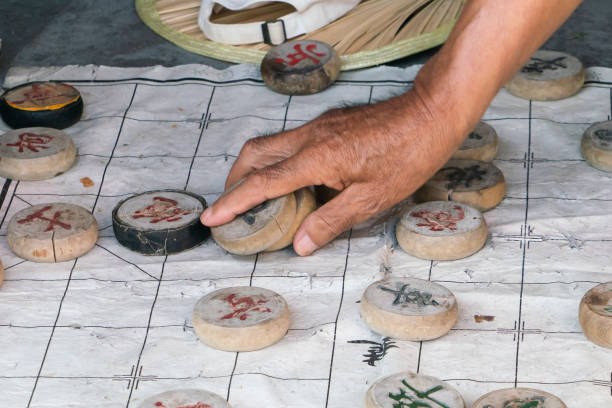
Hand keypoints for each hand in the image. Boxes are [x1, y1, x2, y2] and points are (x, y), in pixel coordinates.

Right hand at [200, 86, 467, 254]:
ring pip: (270, 144)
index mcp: (317, 159)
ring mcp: (318, 126)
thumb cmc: (408, 156)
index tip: (211, 217)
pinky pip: (290, 140)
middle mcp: (310, 138)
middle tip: (229, 205)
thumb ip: (331, 220)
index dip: (233, 202)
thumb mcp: (372, 199)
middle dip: (234, 179)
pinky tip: (291, 178)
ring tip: (253, 194)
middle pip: (255, 153)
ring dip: (253, 167)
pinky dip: (276, 159)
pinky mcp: (329, 122)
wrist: (430, 114)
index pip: (262, 183)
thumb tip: (300, 243)